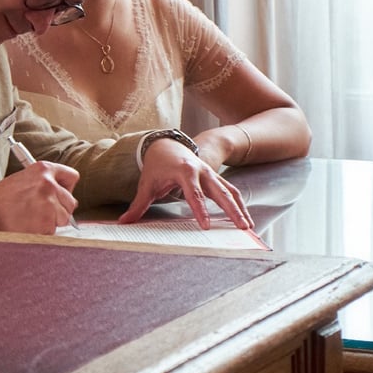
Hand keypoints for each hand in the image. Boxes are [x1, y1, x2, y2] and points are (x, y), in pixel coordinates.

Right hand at [0, 161, 79, 233]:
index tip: (62, 194)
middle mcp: (49, 184)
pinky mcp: (46, 222)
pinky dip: (42, 232)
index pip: (72, 176)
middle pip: (71, 201)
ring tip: (31, 218)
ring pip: (63, 218)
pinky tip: (28, 226)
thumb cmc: (2, 198)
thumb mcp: (24, 179)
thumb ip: (44, 183)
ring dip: (51, 222)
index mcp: (43, 169)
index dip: (67, 188)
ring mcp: (48, 203)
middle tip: (42, 212)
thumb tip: (63, 197)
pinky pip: (52, 231)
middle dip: (60, 209)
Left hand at [119, 138, 253, 229]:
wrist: (166, 144)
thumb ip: (138, 204)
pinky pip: (231, 190)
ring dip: (240, 209)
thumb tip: (124, 222)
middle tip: (241, 228)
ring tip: (248, 227)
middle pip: (219, 192)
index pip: (194, 193)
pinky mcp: (216, 177)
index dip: (200, 210)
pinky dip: (239, 204)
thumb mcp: (146, 183)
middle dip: (231, 211)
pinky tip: (245, 218)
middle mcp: (202, 171)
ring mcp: (211, 173)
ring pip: (230, 191)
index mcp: (184, 171)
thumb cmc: (156, 165)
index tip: (205, 226)